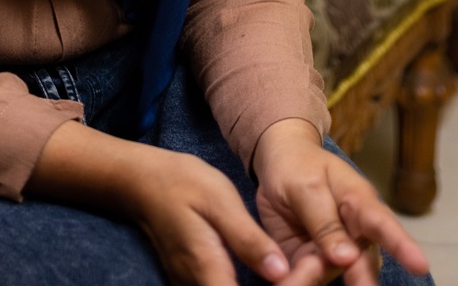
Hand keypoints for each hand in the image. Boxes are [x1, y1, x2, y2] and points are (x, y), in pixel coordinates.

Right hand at [29, 121, 294, 285]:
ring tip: (308, 264)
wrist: (141, 182)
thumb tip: (280, 273)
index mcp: (208, 270)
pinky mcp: (199, 280)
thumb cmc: (181, 184)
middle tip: (316, 262)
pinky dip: (263, 284)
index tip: (312, 268)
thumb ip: (249, 240)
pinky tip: (285, 268)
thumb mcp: (220, 202)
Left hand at [251, 119, 429, 285]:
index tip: (420, 265)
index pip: (384, 225)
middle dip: (363, 280)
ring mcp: (334, 254)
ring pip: (335, 275)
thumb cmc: (300, 168)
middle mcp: (355, 235)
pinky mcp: (313, 265)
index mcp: (360, 205)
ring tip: (298, 277)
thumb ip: (324, 221)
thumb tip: (347, 259)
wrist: (279, 165)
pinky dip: (300, 281)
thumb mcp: (307, 186)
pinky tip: (289, 279)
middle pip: (363, 263)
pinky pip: (311, 278)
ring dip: (317, 279)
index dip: (402, 246)